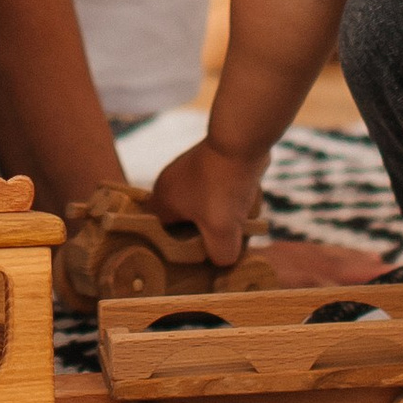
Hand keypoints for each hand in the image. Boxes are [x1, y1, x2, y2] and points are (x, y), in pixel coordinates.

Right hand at [149, 137, 268, 270]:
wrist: (241, 142)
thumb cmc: (223, 187)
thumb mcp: (222, 232)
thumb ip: (220, 255)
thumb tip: (223, 260)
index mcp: (162, 200)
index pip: (159, 234)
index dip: (175, 250)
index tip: (194, 257)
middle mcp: (170, 184)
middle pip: (183, 222)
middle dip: (202, 233)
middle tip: (219, 243)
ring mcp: (189, 172)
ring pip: (202, 207)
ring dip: (218, 216)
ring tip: (235, 223)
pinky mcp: (209, 164)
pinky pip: (216, 192)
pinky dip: (227, 200)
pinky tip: (243, 204)